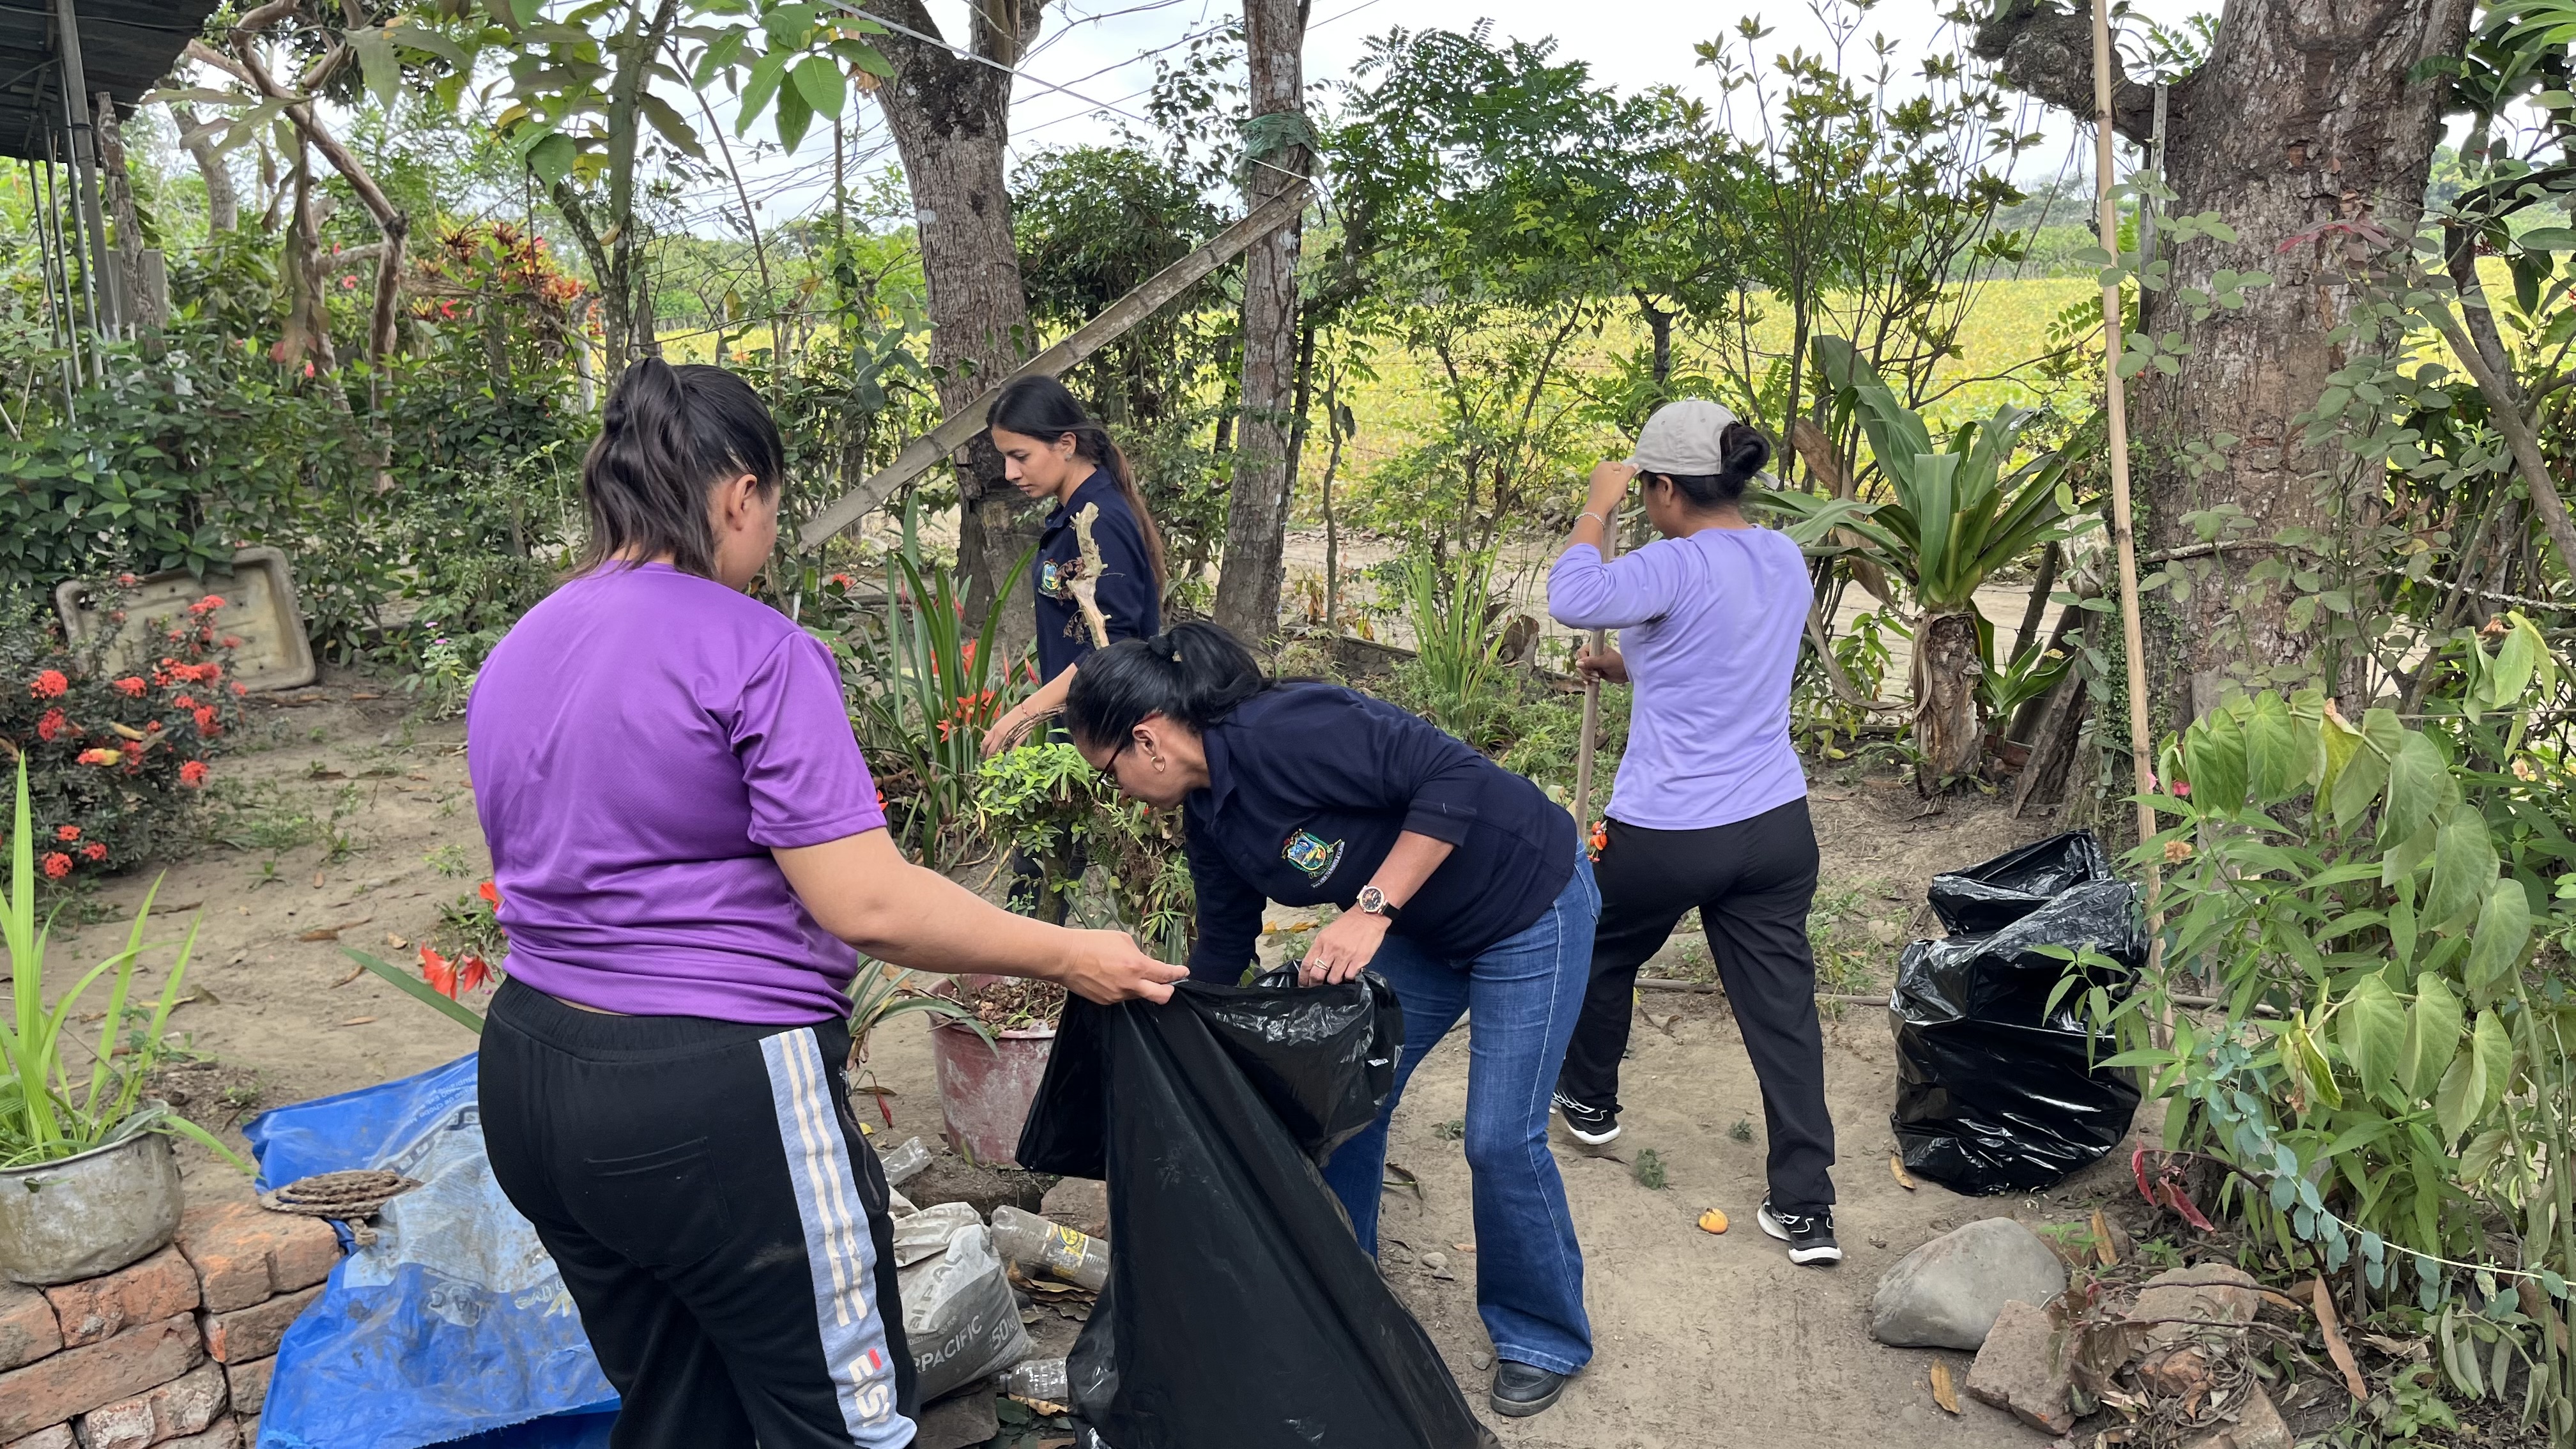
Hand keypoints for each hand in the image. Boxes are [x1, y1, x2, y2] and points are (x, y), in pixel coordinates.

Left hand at [981, 708, 1036, 758]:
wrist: (1026, 713)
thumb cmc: (1014, 716)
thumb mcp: (1001, 723)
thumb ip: (996, 733)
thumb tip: (993, 742)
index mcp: (994, 730)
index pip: (985, 743)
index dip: (983, 750)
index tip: (983, 754)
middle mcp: (999, 736)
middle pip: (991, 750)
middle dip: (989, 756)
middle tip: (989, 760)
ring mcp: (1008, 740)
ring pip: (999, 752)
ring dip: (997, 758)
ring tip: (997, 761)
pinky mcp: (1016, 743)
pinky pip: (1010, 752)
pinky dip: (1008, 755)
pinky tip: (1007, 758)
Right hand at [1053, 928, 1187, 1004]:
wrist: (1066, 957)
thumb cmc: (1093, 943)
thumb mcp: (1123, 939)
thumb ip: (1138, 953)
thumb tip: (1144, 962)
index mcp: (1137, 966)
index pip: (1166, 974)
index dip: (1178, 973)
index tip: (1183, 972)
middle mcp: (1131, 985)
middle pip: (1162, 996)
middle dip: (1168, 990)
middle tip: (1167, 983)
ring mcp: (1118, 996)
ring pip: (1140, 996)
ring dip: (1141, 987)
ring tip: (1126, 973)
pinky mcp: (1106, 1001)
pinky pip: (1122, 997)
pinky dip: (1124, 989)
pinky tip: (1112, 978)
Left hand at [1301, 908, 1390, 985]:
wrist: (1369, 916)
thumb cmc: (1349, 923)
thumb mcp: (1329, 931)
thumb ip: (1322, 947)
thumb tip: (1316, 964)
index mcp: (1322, 941)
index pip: (1307, 963)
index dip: (1303, 977)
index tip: (1303, 984)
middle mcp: (1331, 949)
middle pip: (1317, 974)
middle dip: (1315, 984)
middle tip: (1317, 988)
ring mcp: (1345, 956)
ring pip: (1333, 979)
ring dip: (1333, 982)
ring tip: (1335, 980)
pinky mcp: (1359, 960)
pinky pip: (1349, 977)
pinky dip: (1348, 978)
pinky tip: (1349, 975)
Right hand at [1574, 646, 1627, 684]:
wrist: (1626, 673)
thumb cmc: (1618, 664)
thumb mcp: (1605, 662)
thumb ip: (1591, 662)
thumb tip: (1577, 663)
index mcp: (1595, 647)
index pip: (1581, 653)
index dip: (1583, 661)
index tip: (1590, 667)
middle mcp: (1592, 654)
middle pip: (1580, 663)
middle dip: (1585, 671)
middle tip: (1596, 675)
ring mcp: (1592, 663)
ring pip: (1582, 670)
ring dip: (1586, 676)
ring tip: (1596, 679)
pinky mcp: (1594, 671)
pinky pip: (1585, 675)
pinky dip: (1587, 679)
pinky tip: (1590, 683)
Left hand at [1586, 460, 1637, 516]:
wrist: (1597, 508)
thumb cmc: (1611, 491)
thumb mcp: (1623, 479)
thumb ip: (1630, 470)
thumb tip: (1635, 464)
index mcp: (1603, 465)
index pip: (1621, 466)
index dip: (1626, 475)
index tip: (1626, 483)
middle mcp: (1597, 470)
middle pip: (1616, 474)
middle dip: (1622, 483)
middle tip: (1623, 492)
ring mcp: (1594, 479)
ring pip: (1612, 482)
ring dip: (1619, 489)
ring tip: (1620, 497)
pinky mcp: (1594, 488)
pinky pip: (1606, 487)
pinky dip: (1612, 492)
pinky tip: (1615, 498)